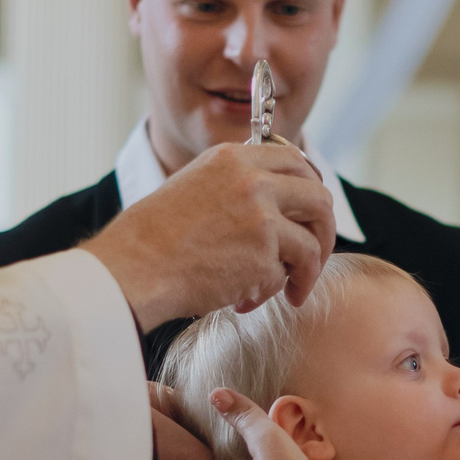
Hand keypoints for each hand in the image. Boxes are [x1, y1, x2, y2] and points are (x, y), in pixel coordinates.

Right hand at [84, 141, 334, 329]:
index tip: (310, 214)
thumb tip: (280, 205)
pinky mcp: (264, 252)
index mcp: (233, 158)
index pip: (295, 160)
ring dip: (307, 272)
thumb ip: (237, 186)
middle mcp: (253, 180)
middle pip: (319, 197)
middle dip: (324, 233)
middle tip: (313, 259)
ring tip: (289, 292)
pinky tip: (244, 301)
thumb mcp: (195, 187)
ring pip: (313, 242)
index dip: (311, 188)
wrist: (134, 267)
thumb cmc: (155, 239)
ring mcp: (262, 215)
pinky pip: (287, 276)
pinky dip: (272, 293)